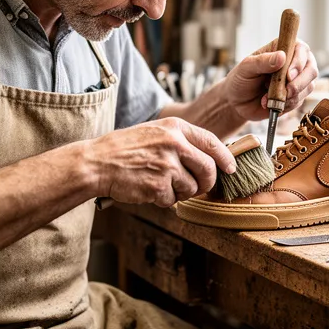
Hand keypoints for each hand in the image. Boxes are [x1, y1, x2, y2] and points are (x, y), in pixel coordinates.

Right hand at [89, 118, 235, 206]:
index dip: (225, 157)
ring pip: (192, 188)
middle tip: (199, 187)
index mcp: (175, 127)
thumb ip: (180, 141)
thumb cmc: (125, 149)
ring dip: (181, 193)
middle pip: (209, 168)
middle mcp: (174, 144)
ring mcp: (167, 165)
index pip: (212, 142)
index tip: (231, 168)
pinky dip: (164, 200)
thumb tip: (209, 158)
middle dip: (207, 182)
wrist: (97, 162)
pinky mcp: (158, 186)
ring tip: (162, 185)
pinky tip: (149, 190)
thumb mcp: (155, 132)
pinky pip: (173, 200)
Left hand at [222, 39, 318, 121]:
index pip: (302, 50)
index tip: (288, 75)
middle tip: (285, 92)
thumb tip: (281, 56)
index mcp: (283, 48)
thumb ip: (262, 61)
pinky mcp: (296, 96)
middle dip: (299, 83)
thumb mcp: (246, 68)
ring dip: (291, 96)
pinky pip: (300, 101)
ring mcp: (297, 80)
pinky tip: (270, 104)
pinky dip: (286, 105)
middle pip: (311, 69)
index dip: (298, 63)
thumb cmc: (241, 79)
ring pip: (308, 87)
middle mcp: (294, 62)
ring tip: (268, 98)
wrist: (237, 102)